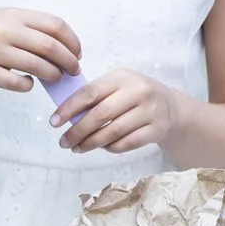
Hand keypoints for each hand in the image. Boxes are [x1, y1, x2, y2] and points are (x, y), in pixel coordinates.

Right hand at [0, 9, 80, 94]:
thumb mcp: (4, 20)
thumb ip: (30, 29)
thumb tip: (65, 49)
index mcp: (13, 15)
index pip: (54, 25)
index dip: (72, 41)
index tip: (78, 53)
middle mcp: (4, 30)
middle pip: (49, 46)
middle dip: (68, 60)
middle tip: (74, 70)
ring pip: (35, 65)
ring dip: (53, 74)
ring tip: (56, 78)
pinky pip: (14, 82)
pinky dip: (27, 85)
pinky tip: (29, 84)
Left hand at [54, 68, 180, 155]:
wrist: (170, 106)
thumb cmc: (134, 95)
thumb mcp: (117, 85)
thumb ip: (94, 96)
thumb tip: (64, 114)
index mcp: (122, 77)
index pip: (90, 92)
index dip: (69, 108)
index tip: (54, 122)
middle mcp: (138, 91)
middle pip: (100, 114)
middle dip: (77, 131)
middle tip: (63, 142)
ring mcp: (150, 111)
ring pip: (113, 132)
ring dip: (90, 143)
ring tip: (77, 148)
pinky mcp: (156, 130)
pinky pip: (126, 143)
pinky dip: (110, 147)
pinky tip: (101, 147)